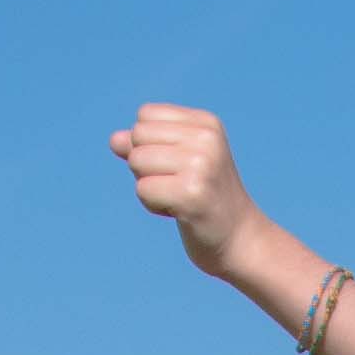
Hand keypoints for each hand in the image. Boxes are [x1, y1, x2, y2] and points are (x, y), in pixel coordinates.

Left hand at [112, 102, 265, 275]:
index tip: (178, 166)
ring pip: (137, 162)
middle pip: (138, 136)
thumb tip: (114, 139)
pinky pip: (142, 190)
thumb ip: (146, 146)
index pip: (145, 115)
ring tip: (179, 198)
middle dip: (146, 165)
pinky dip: (153, 206)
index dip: (149, 143)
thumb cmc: (206, 199)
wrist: (240, 239)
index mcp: (206, 123)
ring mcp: (201, 165)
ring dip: (149, 187)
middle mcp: (206, 138)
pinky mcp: (191, 193)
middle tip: (178, 185)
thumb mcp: (178, 163)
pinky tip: (180, 212)